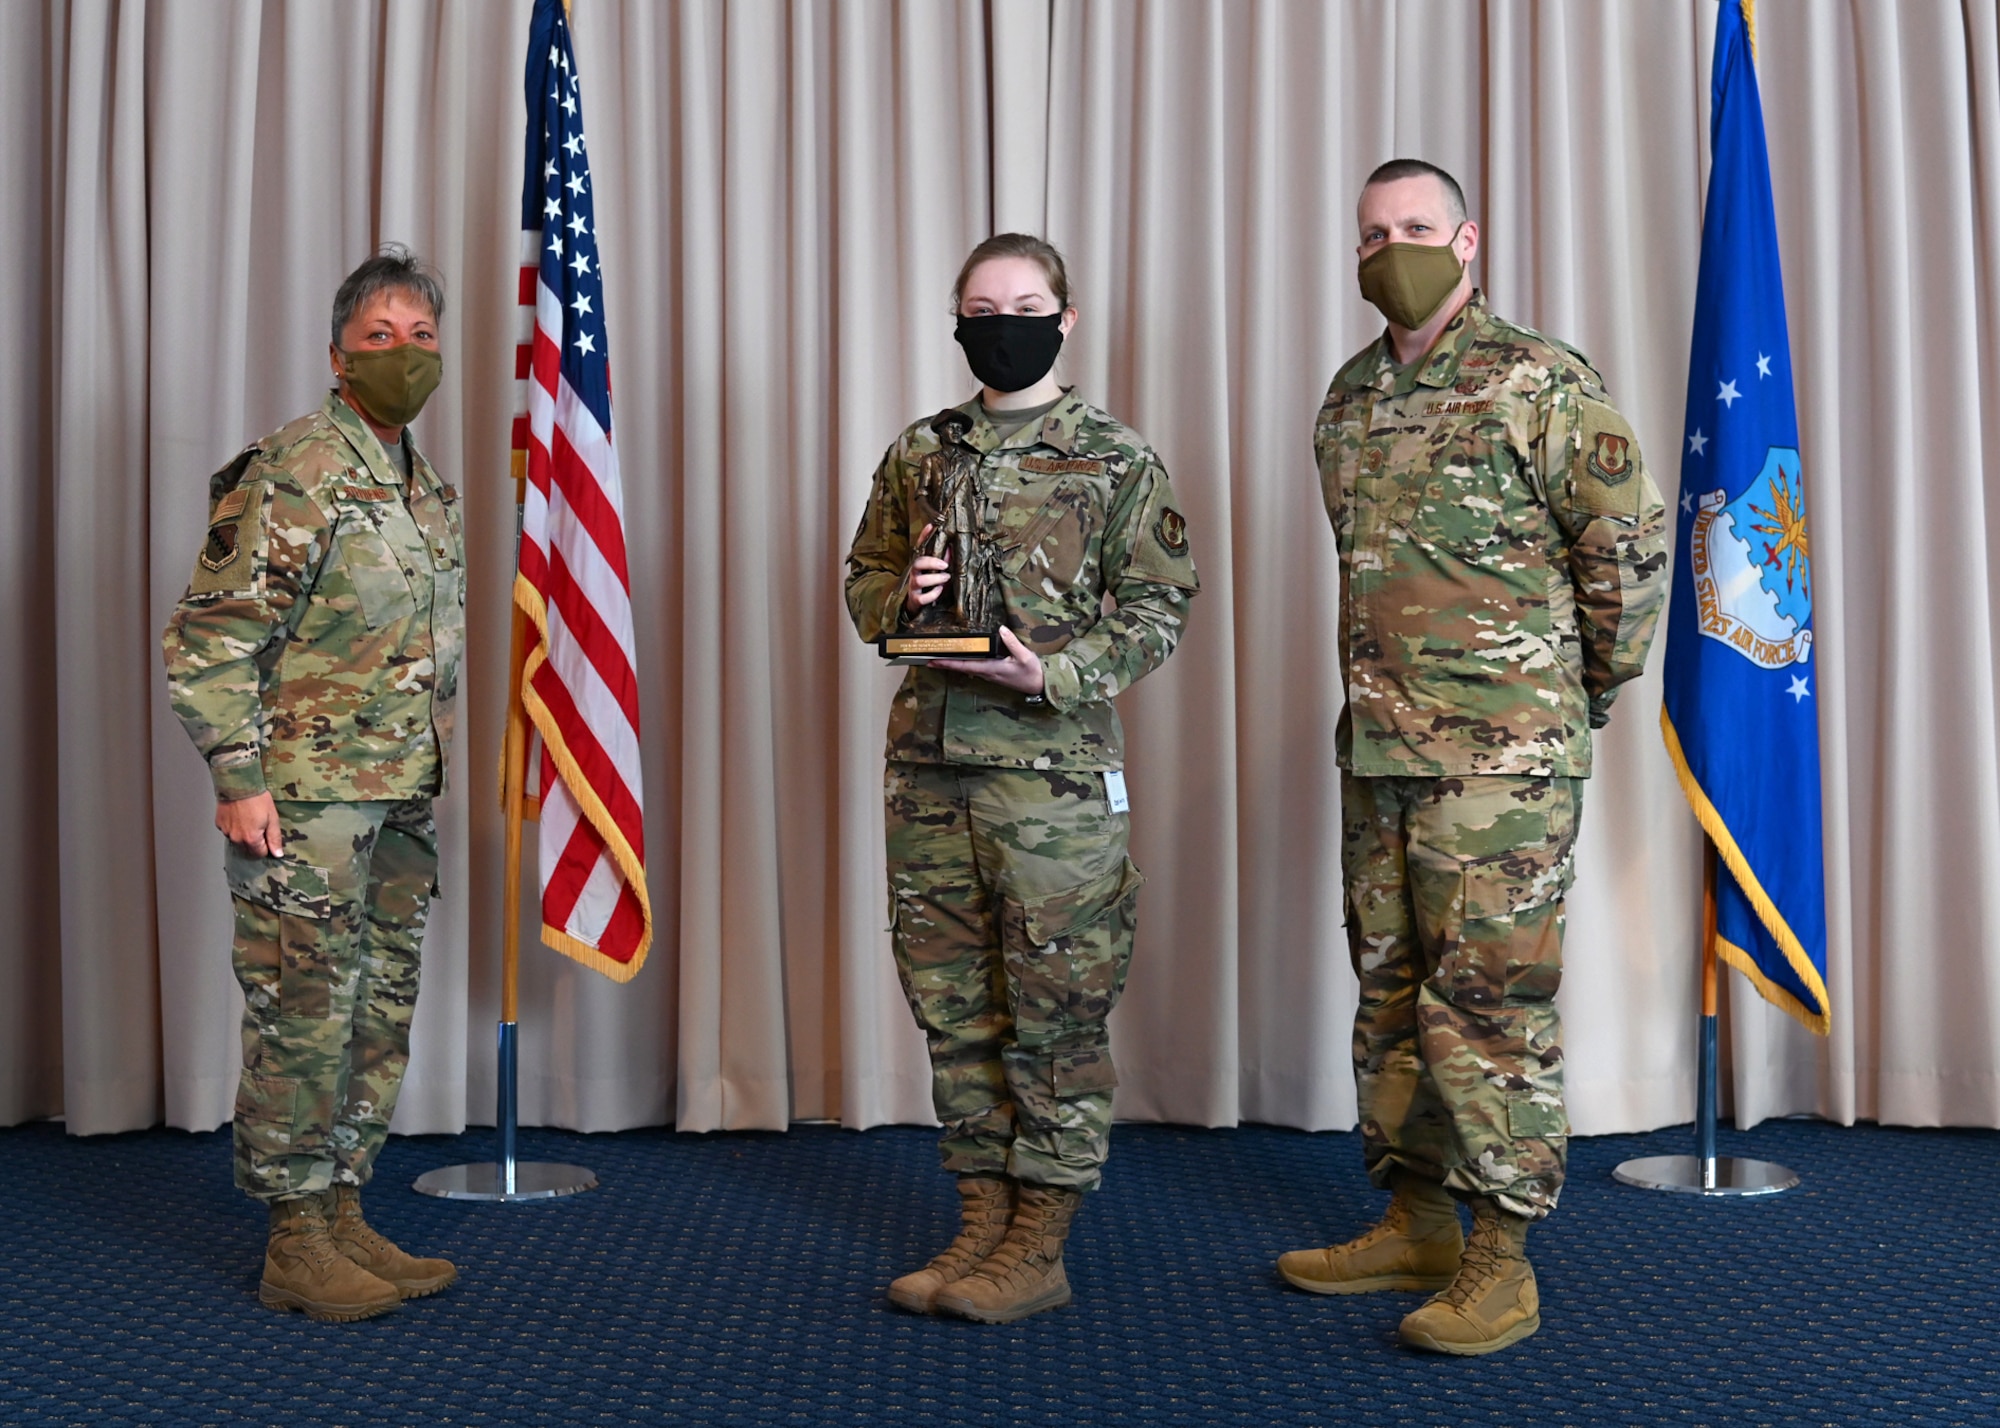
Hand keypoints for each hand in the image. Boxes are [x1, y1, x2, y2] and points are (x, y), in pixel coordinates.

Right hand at [217, 792, 283, 856]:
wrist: (239, 784)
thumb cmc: (258, 799)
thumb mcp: (273, 818)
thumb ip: (274, 838)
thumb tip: (277, 854)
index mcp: (251, 839)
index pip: (260, 854)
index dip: (266, 847)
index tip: (268, 837)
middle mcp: (236, 839)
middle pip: (247, 849)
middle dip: (255, 842)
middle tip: (260, 826)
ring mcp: (226, 831)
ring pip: (237, 840)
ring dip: (243, 835)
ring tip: (248, 819)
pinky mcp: (219, 824)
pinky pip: (228, 831)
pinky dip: (234, 827)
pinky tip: (239, 816)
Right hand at [903, 523, 949, 613]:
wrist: (916, 604)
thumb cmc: (929, 584)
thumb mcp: (935, 570)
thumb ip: (943, 560)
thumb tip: (952, 548)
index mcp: (920, 564)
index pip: (920, 547)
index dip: (924, 536)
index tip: (931, 526)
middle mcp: (914, 573)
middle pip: (917, 563)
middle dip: (931, 562)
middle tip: (945, 565)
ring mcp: (914, 586)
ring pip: (920, 580)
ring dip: (935, 578)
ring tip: (946, 577)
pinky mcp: (916, 600)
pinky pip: (923, 597)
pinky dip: (933, 594)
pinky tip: (940, 590)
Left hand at [931, 625, 1046, 694]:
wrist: (1039, 685)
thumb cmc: (1032, 672)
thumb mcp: (1024, 656)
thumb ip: (1012, 643)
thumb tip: (1001, 629)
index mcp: (991, 668)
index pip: (964, 666)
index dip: (948, 663)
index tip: (933, 661)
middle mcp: (986, 672)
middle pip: (961, 667)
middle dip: (944, 663)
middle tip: (927, 658)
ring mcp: (989, 673)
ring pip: (966, 668)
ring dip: (952, 663)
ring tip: (938, 656)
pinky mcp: (993, 672)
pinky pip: (974, 667)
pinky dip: (963, 662)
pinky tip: (960, 656)